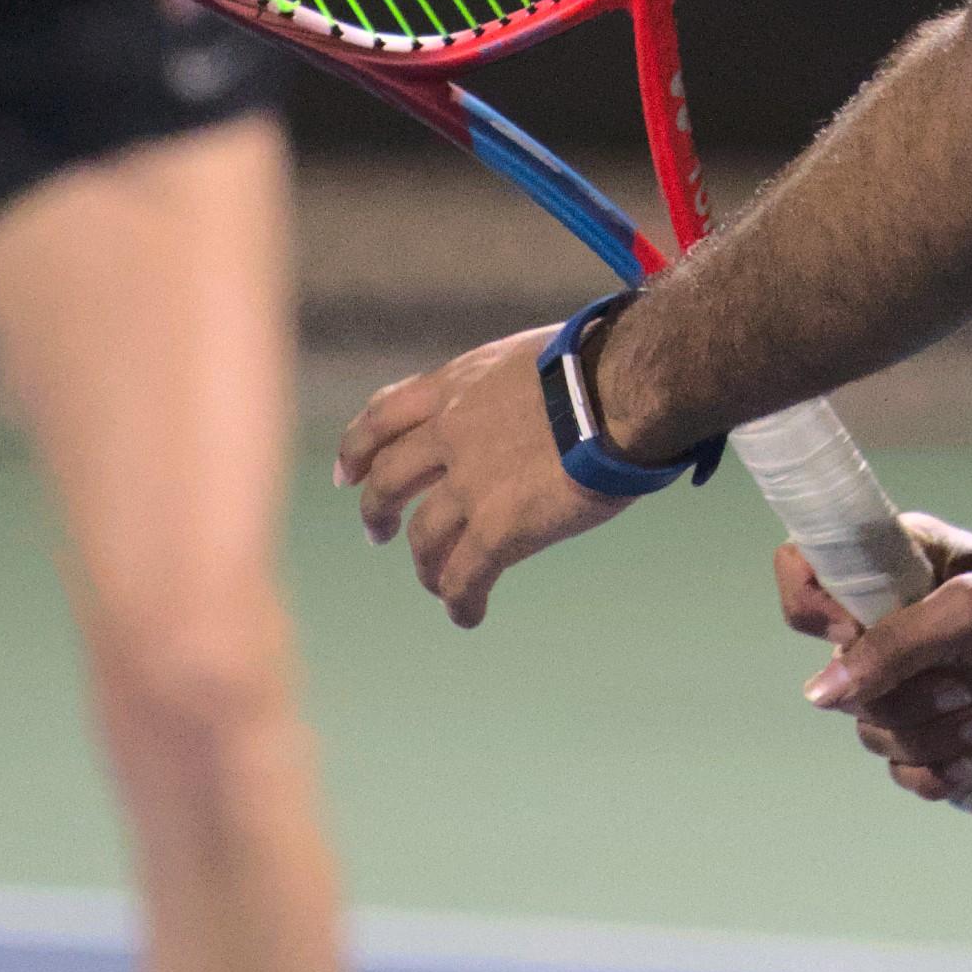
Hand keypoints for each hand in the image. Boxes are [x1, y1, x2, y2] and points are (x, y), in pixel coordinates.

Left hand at [338, 324, 626, 622]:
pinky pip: (464, 576)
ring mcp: (470, 484)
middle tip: (380, 532)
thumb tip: (522, 405)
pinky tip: (468, 614)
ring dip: (425, 565)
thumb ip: (503, 388)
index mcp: (456, 386)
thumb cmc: (601, 362)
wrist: (623, 388)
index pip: (383, 416)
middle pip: (389, 481)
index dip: (357, 449)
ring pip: (424, 537)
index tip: (348, 474)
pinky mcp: (499, 529)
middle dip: (378, 511)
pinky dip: (460, 600)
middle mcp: (450, 433)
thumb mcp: (529, 356)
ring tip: (437, 581)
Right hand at [781, 510, 971, 798]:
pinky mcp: (942, 733)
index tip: (851, 634)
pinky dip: (936, 774)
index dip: (813, 610)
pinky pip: (903, 770)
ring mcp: (918, 682)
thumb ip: (894, 645)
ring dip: (932, 738)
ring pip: (873, 732)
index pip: (807, 576)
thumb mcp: (971, 613)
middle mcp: (896, 625)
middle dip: (907, 699)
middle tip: (968, 687)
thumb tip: (820, 694)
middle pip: (842, 681)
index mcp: (897, 570)